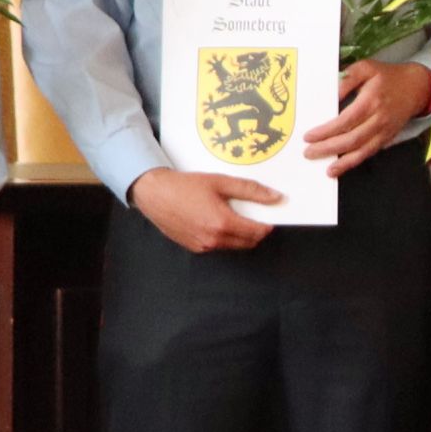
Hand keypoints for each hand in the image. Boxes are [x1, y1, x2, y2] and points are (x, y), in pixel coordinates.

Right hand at [129, 166, 280, 252]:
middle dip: (256, 231)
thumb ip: (250, 190)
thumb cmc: (185, 186)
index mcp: (223, 223)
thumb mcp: (220, 182)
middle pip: (249, 242)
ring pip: (234, 246)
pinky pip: (218, 246)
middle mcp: (214, 240)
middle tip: (253, 215)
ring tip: (232, 215)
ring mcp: (204, 247)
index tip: (270, 215)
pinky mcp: (195, 249)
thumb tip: (275, 197)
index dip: (267, 224)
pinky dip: (224, 237)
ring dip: (240, 235)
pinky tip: (216, 221)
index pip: (257, 232)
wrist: (154, 194)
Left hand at [305, 58, 430, 174]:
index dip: (327, 131)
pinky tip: (340, 167)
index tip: (308, 136)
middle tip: (308, 152)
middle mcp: (378, 119)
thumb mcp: (366, 67)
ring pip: (361, 151)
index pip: (346, 120)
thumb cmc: (387, 76)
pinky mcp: (387, 138)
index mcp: (371, 100)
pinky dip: (354, 162)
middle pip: (351, 139)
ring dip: (342, 162)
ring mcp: (384, 131)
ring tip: (325, 168)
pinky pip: (369, 153)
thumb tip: (331, 95)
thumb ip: (347, 79)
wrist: (416, 87)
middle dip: (328, 148)